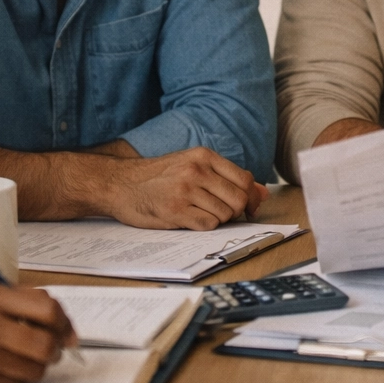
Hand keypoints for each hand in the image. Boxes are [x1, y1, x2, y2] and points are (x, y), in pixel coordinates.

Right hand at [0, 285, 76, 382]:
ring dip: (38, 367)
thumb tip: (62, 324)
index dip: (65, 324)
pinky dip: (17, 378)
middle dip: (56, 350)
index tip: (69, 334)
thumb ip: (20, 302)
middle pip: (45, 344)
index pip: (47, 310)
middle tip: (53, 351)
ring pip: (33, 369)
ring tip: (25, 360)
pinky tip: (4, 369)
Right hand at [95, 147, 263, 229]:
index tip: (245, 207)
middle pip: (239, 199)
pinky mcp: (175, 210)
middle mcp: (196, 170)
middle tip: (220, 213)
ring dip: (218, 220)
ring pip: (225, 214)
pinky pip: (208, 225)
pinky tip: (191, 220)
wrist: (120, 183)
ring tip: (200, 214)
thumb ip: (227, 177)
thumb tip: (263, 193)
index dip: (250, 197)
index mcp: (203, 156)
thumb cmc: (158, 177)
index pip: (244, 179)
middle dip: (235, 212)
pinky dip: (205, 227)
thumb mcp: (191, 166)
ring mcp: (185, 190)